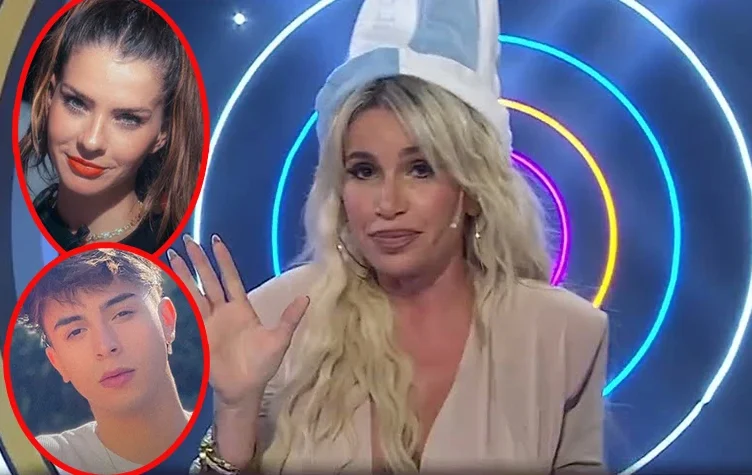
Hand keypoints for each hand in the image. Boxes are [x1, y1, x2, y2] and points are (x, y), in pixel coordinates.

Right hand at [168, 234, 308, 408]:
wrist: (244, 390)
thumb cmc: (262, 366)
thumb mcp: (279, 340)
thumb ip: (289, 319)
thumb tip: (306, 298)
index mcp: (241, 309)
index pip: (230, 278)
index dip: (223, 260)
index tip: (216, 241)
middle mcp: (223, 311)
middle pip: (209, 279)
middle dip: (199, 260)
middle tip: (187, 240)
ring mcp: (209, 322)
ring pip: (194, 292)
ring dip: (184, 275)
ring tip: (171, 256)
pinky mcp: (199, 335)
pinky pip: (187, 314)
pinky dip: (177, 301)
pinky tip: (167, 288)